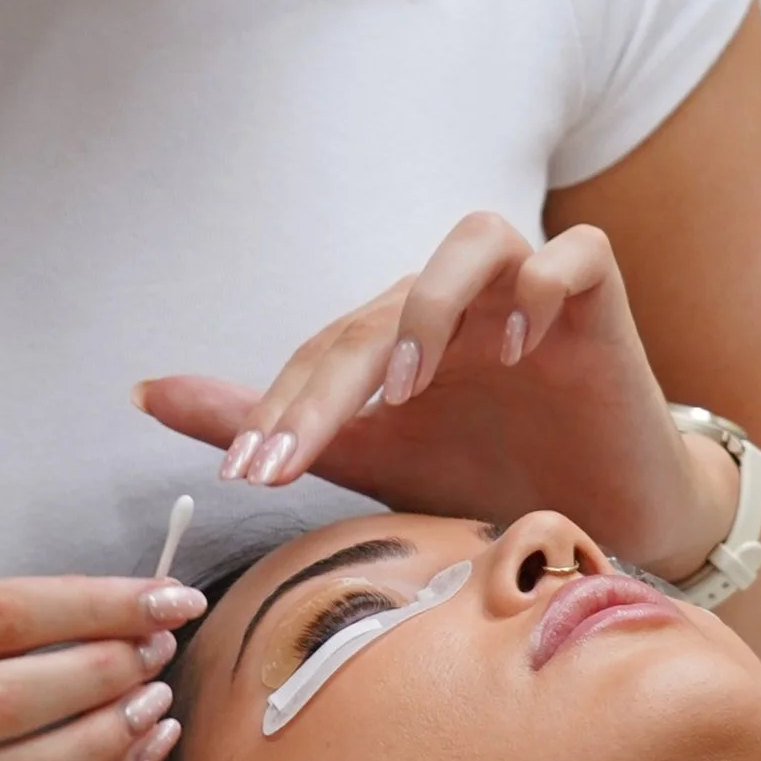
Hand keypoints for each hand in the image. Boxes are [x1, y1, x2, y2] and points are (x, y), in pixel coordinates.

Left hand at [138, 212, 726, 575]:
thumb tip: (146, 392)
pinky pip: (572, 257)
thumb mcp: (374, 461)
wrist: (615, 521)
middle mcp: (459, 303)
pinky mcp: (602, 300)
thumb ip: (276, 425)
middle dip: (328, 384)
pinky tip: (515, 351)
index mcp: (403, 335)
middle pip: (380, 309)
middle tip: (293, 453)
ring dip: (429, 307)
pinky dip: (540, 288)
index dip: (281, 407)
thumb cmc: (495, 479)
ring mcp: (530, 294)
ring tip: (406, 388)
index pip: (326, 351)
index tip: (244, 474)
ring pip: (475, 239)